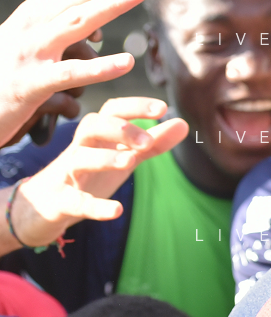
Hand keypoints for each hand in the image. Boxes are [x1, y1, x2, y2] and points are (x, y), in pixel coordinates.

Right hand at [0, 0, 170, 145]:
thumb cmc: (11, 74)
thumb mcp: (38, 43)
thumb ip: (66, 28)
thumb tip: (98, 20)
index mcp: (42, 12)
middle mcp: (37, 24)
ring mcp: (34, 51)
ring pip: (79, 23)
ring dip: (113, 4)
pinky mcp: (32, 83)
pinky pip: (70, 74)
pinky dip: (98, 67)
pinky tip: (126, 62)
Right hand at [8, 97, 186, 247]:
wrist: (41, 209)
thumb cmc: (87, 177)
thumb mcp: (122, 158)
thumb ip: (151, 144)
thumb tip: (182, 123)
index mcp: (97, 137)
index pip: (113, 112)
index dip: (135, 107)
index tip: (162, 108)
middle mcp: (80, 149)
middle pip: (92, 126)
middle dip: (119, 128)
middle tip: (146, 140)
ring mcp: (67, 175)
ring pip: (80, 158)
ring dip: (105, 158)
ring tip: (131, 161)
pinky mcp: (60, 202)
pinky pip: (75, 202)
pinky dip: (95, 206)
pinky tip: (117, 210)